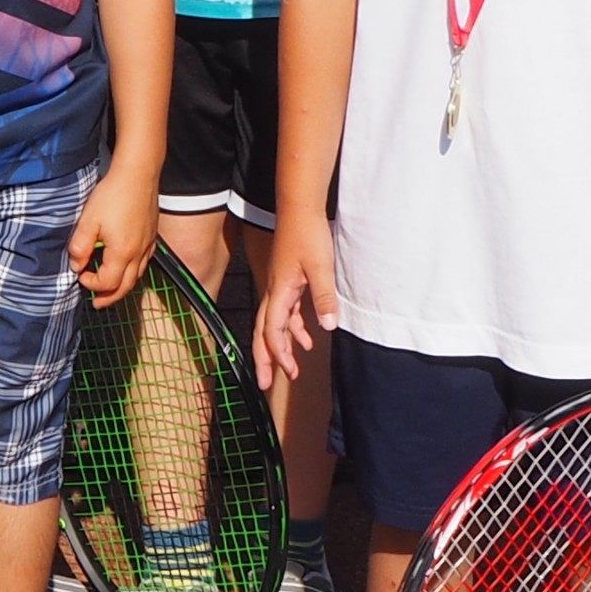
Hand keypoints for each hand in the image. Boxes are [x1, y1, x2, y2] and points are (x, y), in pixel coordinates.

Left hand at [69, 155, 159, 306]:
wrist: (138, 173)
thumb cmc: (112, 195)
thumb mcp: (89, 220)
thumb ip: (80, 246)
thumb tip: (76, 266)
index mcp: (122, 253)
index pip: (107, 282)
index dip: (92, 284)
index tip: (80, 275)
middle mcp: (138, 253)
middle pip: (126, 286)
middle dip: (110, 297)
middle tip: (98, 303)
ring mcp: (148, 244)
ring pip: (137, 275)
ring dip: (123, 286)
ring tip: (111, 288)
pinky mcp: (152, 234)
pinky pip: (145, 261)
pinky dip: (134, 271)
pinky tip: (127, 264)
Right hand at [253, 211, 338, 389]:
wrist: (300, 208)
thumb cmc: (308, 234)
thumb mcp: (321, 267)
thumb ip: (323, 298)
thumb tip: (327, 328)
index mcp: (279, 291)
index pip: (272, 329)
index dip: (279, 353)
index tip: (290, 371)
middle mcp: (275, 291)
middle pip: (263, 332)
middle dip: (264, 358)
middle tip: (264, 384)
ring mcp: (280, 286)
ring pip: (273, 323)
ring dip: (280, 346)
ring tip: (291, 368)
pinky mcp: (288, 280)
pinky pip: (286, 312)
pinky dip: (293, 328)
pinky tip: (306, 337)